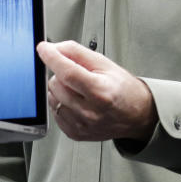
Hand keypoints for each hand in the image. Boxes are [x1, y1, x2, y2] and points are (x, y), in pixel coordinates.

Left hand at [37, 40, 157, 141]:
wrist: (136, 115)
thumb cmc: (123, 89)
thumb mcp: (105, 63)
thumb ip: (77, 53)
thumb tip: (55, 48)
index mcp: (100, 92)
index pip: (68, 72)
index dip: (52, 58)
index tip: (43, 49)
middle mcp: (90, 112)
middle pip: (56, 84)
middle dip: (60, 73)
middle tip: (76, 73)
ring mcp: (81, 125)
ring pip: (52, 98)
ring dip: (59, 88)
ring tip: (77, 88)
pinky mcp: (75, 133)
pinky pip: (54, 112)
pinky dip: (60, 103)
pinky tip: (75, 101)